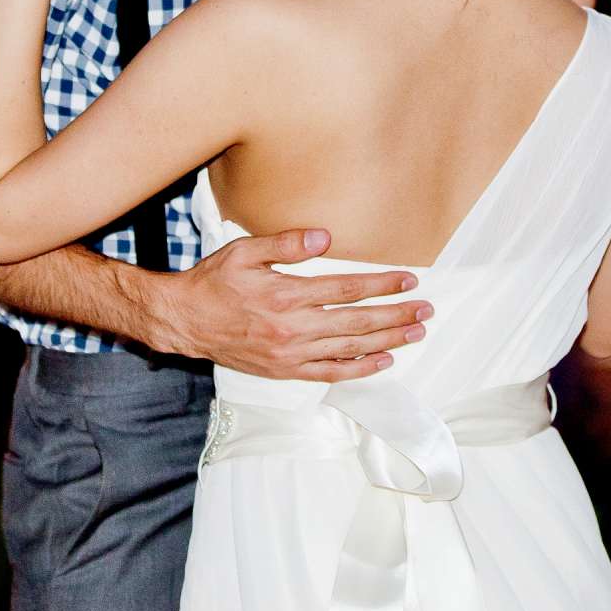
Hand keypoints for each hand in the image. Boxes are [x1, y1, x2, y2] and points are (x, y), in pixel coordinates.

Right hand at [149, 228, 432, 382]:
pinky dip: (359, 369)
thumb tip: (325, 237)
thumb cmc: (214, 282)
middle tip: (426, 308)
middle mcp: (293, 328)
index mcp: (285, 295)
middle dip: (395, 314)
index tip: (408, 279)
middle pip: (356, 321)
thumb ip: (286, 244)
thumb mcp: (244, 252)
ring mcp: (290, 353)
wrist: (184, 322)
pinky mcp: (285, 370)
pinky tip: (382, 361)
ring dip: (387, 340)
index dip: (381, 285)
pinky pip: (330, 373)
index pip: (345, 289)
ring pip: (350, 348)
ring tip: (415, 332)